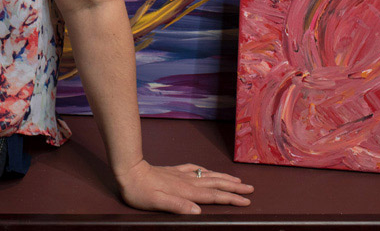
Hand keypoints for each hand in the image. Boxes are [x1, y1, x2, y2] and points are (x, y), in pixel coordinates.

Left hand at [115, 160, 253, 214]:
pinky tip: (207, 171)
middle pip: (216, 184)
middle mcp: (187, 182)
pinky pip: (194, 169)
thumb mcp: (157, 202)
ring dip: (224, 178)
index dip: (231, 199)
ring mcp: (181, 175)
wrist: (129, 170)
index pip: (213, 196)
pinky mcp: (173, 171)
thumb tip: (197, 210)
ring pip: (208, 175)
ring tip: (237, 180)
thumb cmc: (140, 191)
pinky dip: (205, 170)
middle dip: (234, 187)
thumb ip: (177, 206)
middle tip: (251, 189)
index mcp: (186, 192)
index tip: (246, 201)